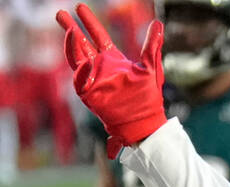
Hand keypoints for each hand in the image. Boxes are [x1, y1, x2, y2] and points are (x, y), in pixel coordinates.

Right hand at [56, 4, 164, 158]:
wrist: (145, 120)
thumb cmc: (148, 97)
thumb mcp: (151, 67)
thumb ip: (152, 46)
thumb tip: (158, 24)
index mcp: (112, 60)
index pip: (97, 36)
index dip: (89, 22)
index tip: (80, 7)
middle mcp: (100, 67)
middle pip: (81, 44)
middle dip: (71, 28)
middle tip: (59, 13)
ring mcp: (93, 80)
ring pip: (76, 59)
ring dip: (72, 45)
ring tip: (70, 30)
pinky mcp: (89, 94)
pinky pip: (80, 81)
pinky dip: (82, 71)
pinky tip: (85, 61)